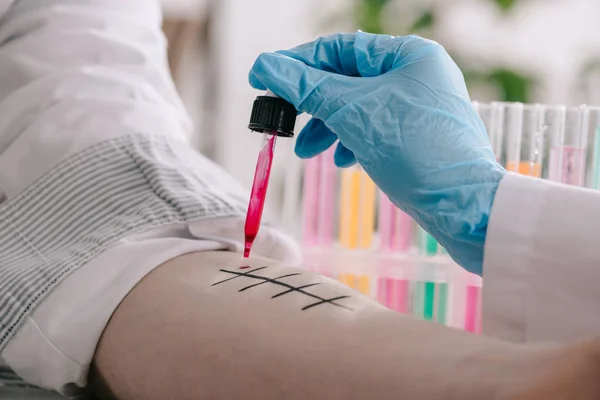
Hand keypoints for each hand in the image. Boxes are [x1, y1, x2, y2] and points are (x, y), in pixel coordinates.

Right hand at [249, 32, 504, 274]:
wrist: (464, 207)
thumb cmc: (418, 152)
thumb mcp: (353, 114)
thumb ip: (306, 88)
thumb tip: (264, 66)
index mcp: (408, 55)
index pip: (339, 49)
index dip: (296, 63)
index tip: (264, 78)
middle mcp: (416, 75)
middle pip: (347, 80)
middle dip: (312, 104)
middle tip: (283, 121)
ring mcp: (418, 107)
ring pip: (358, 109)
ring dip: (327, 128)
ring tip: (305, 151)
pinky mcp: (418, 136)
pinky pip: (374, 130)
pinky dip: (352, 142)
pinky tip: (344, 161)